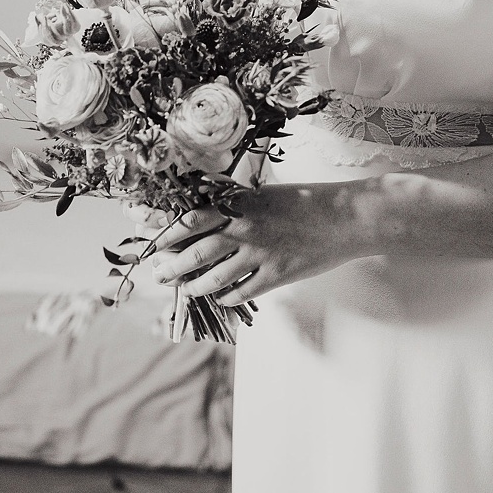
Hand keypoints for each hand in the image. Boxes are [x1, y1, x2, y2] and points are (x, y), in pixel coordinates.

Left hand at [147, 182, 372, 305]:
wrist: (345, 217)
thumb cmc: (307, 200)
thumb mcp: (266, 193)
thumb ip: (236, 204)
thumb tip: (207, 213)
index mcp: (239, 205)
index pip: (190, 219)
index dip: (164, 231)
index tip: (146, 239)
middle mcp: (244, 230)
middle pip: (196, 252)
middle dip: (172, 265)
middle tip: (158, 274)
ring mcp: (260, 255)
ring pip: (215, 277)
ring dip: (194, 286)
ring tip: (184, 290)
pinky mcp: (276, 275)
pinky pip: (242, 292)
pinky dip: (227, 297)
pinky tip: (220, 299)